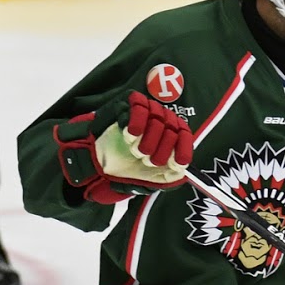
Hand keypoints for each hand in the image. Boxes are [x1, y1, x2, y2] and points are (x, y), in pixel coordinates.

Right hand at [54, 91, 194, 203]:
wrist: (100, 166)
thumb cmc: (131, 169)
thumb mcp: (155, 178)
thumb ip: (172, 175)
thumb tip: (183, 170)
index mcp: (171, 135)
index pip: (184, 134)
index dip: (183, 148)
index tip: (178, 162)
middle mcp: (160, 120)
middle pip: (172, 127)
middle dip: (161, 149)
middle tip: (147, 160)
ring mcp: (144, 112)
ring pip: (157, 117)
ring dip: (147, 139)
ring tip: (136, 151)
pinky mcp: (126, 106)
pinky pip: (139, 107)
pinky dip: (136, 123)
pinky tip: (130, 135)